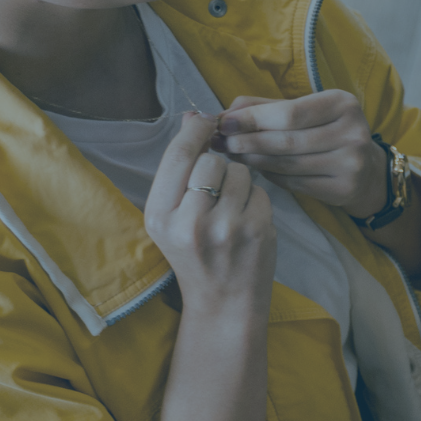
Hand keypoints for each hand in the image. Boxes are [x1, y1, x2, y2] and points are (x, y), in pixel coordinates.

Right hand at [145, 113, 275, 309]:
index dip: (195, 130)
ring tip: (231, 210)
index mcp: (160, 216)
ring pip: (240, 173)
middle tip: (216, 192)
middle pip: (212, 161)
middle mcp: (190, 222)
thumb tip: (194, 116)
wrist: (223, 303)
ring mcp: (226, 228)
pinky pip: (261, 192)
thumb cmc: (196, 256)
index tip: (206, 120)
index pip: (178, 155)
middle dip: (218, 167)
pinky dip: (256, 201)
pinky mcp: (256, 231)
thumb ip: (179, 173)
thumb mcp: (171, 220)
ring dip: (239, 183)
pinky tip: (246, 223)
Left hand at [213, 90, 387, 218]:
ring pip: (288, 164)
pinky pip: (295, 183)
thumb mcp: (304, 110)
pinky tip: (258, 170)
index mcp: (343, 104)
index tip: (224, 123)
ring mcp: (351, 163)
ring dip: (254, 161)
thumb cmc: (326, 132)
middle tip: (222, 143)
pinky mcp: (344, 189)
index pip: (290, 113)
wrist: (367, 169)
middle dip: (248, 141)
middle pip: (287, 140)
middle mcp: (353, 132)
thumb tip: (226, 113)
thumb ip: (266, 107)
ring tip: (233, 156)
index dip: (253, 119)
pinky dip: (271, 177)